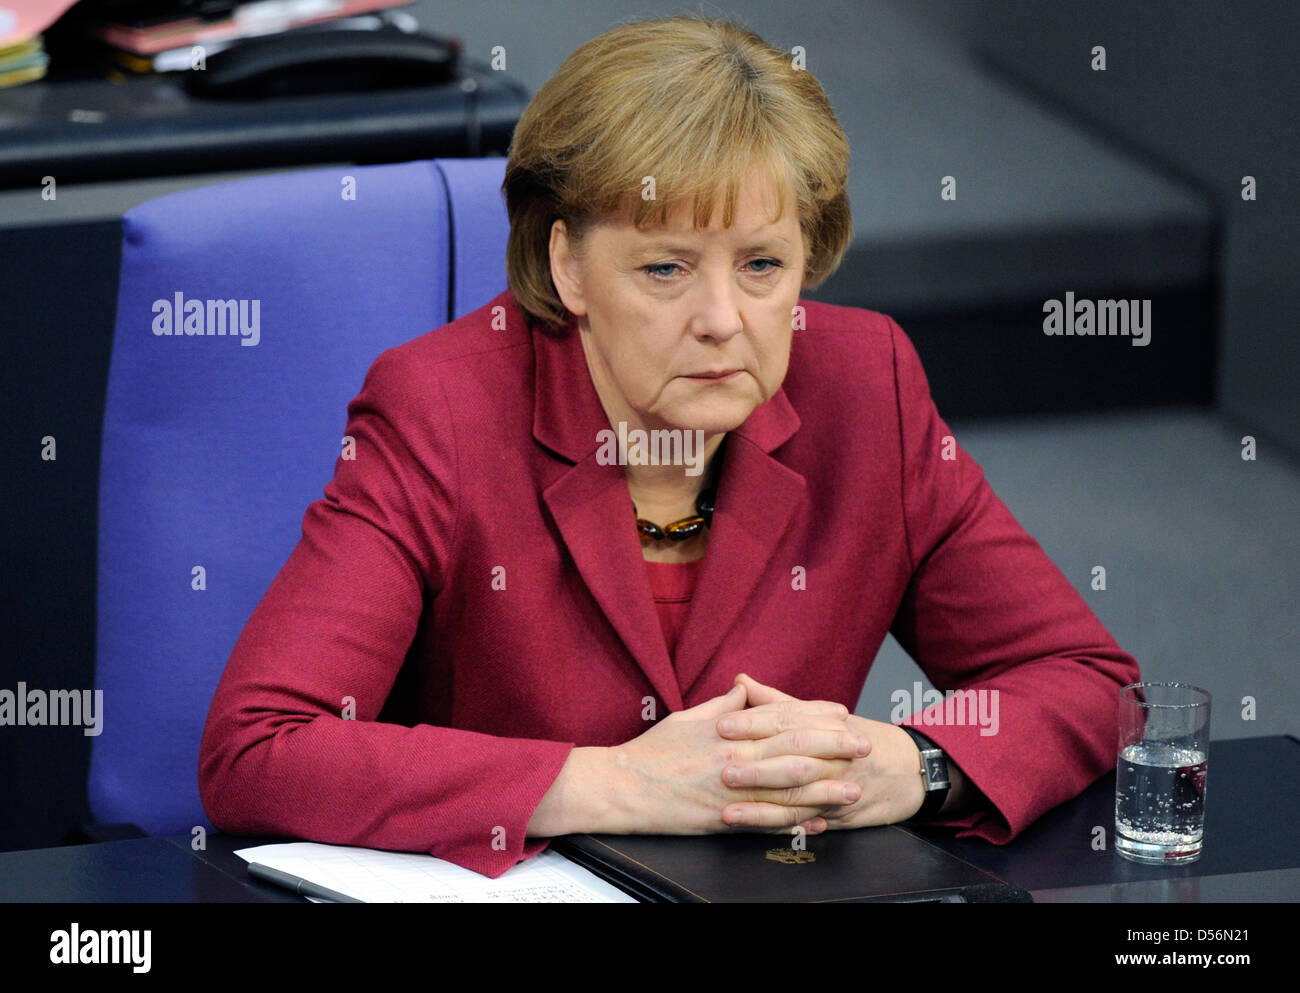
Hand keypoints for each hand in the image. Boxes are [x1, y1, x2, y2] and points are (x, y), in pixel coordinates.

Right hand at [608, 682, 866, 834]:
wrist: (622, 787)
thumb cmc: (651, 751)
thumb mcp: (687, 717)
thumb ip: (722, 705)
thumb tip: (744, 689)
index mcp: (727, 730)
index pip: (781, 717)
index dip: (814, 714)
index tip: (841, 713)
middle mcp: (734, 758)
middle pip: (794, 750)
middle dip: (833, 747)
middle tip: (864, 745)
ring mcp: (732, 792)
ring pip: (787, 789)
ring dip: (825, 788)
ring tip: (854, 788)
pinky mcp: (724, 820)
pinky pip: (767, 823)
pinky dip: (795, 823)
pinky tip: (818, 823)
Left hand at [721, 674, 926, 831]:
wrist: (911, 769)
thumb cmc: (856, 738)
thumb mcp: (821, 716)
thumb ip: (776, 702)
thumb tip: (740, 681)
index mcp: (826, 723)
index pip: (787, 720)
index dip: (753, 723)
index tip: (721, 725)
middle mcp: (834, 753)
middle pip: (793, 757)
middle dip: (756, 766)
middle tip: (722, 768)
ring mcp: (839, 785)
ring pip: (798, 796)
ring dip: (762, 806)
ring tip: (728, 811)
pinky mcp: (842, 814)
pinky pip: (808, 821)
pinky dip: (782, 827)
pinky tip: (756, 831)